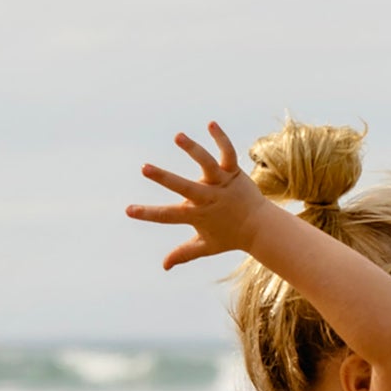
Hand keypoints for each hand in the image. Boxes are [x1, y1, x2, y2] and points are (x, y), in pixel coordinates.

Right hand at [127, 122, 266, 268]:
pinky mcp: (234, 172)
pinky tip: (210, 123)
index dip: (147, 214)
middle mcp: (208, 198)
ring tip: (178, 136)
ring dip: (193, 150)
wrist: (262, 228)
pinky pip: (228, 153)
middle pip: (184, 187)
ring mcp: (222, 183)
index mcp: (197, 215)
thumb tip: (164, 266)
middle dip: (164, 178)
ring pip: (207, 164)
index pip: (168, 216)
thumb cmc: (230, 236)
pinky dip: (220, 138)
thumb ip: (183, 254)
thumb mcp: (205, 246)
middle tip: (144, 168)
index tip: (128, 210)